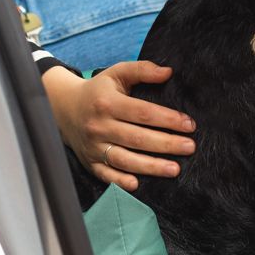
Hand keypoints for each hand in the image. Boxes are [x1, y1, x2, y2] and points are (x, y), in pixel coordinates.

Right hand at [43, 61, 195, 191]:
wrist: (64, 108)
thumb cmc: (99, 90)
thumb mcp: (117, 73)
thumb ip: (142, 70)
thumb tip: (168, 72)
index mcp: (108, 103)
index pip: (143, 113)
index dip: (168, 119)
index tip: (189, 124)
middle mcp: (99, 126)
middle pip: (138, 138)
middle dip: (166, 144)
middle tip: (190, 147)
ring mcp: (93, 147)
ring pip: (125, 160)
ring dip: (151, 167)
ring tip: (175, 169)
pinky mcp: (89, 162)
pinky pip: (106, 175)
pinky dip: (120, 181)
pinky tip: (138, 185)